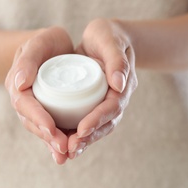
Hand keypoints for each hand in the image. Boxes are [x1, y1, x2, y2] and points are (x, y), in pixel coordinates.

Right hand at [5, 27, 73, 164]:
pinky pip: (50, 128)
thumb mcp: (38, 43)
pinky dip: (56, 141)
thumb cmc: (46, 43)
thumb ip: (28, 59)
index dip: (37, 117)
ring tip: (66, 155)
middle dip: (47, 136)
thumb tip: (18, 83)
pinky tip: (67, 154)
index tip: (51, 128)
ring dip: (52, 143)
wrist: (53, 46)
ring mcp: (35, 108)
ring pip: (40, 129)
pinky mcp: (47, 112)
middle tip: (63, 148)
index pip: (24, 104)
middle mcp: (24, 99)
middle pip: (31, 122)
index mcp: (17, 84)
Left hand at [68, 19, 137, 158]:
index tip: (81, 130)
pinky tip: (63, 143)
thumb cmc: (108, 35)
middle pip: (106, 123)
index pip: (112, 107)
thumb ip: (116, 59)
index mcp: (123, 84)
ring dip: (83, 141)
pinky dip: (77, 134)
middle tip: (71, 149)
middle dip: (89, 137)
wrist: (106, 37)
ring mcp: (105, 102)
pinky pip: (88, 121)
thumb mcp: (111, 40)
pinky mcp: (93, 103)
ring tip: (66, 152)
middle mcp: (116, 97)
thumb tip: (119, 84)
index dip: (97, 119)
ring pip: (98, 127)